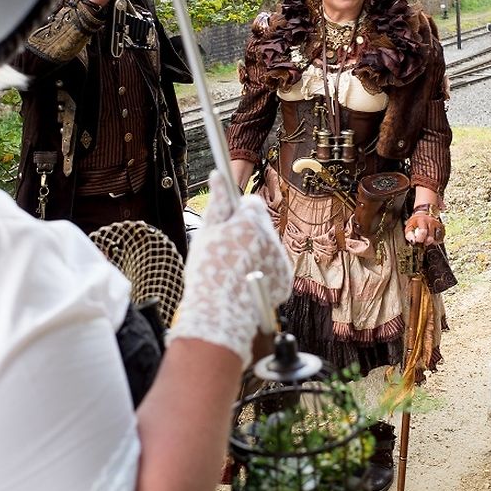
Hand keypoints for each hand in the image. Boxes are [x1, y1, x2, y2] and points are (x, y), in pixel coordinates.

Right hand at [168, 171, 292, 364]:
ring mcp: (280, 261)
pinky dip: (262, 272)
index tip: (227, 221)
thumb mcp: (206, 234)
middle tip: (226, 249)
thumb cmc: (208, 274)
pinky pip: (273, 268)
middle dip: (246, 232)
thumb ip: (218, 204)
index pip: (252, 203)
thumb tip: (220, 175)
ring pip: (267, 247)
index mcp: (251, 223)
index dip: (238, 212)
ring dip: (254, 252)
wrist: (222, 315)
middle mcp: (271, 239)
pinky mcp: (284, 280)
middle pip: (261, 226)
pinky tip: (244, 282)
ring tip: (233, 270)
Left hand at [405, 210, 444, 245]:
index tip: (417, 241)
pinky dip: (436, 241)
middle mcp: (432, 221)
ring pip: (436, 239)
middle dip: (425, 242)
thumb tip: (413, 241)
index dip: (420, 239)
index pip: (423, 232)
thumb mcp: (409, 226)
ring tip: (426, 240)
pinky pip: (440, 238)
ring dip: (431, 242)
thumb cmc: (415, 222)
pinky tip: (431, 239)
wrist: (422, 216)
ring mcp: (438, 225)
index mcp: (422, 220)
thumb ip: (409, 234)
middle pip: (431, 238)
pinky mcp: (441, 228)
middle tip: (422, 241)